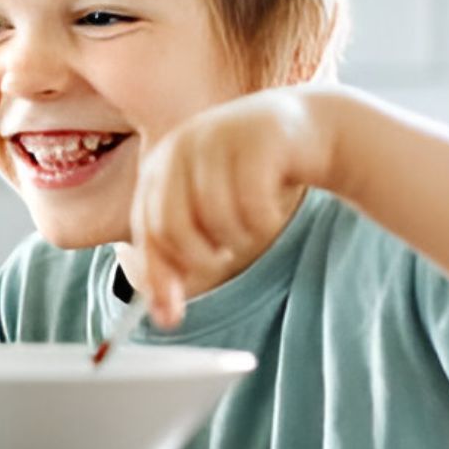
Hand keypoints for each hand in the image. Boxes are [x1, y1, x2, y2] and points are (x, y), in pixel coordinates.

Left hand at [130, 88, 333, 327]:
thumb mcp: (207, 214)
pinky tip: (271, 208)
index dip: (157, 276)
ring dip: (239, 237)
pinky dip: (264, 221)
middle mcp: (180, 146)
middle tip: (224, 257)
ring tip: (250, 223)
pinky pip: (254, 206)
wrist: (304, 130)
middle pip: (172, 228)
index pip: (145, 230)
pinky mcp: (257, 139)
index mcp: (158, 166)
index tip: (171, 317)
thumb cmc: (248, 180)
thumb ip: (180, 257)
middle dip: (200, 259)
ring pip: (217, 220)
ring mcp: (218, 137)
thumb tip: (164, 317)